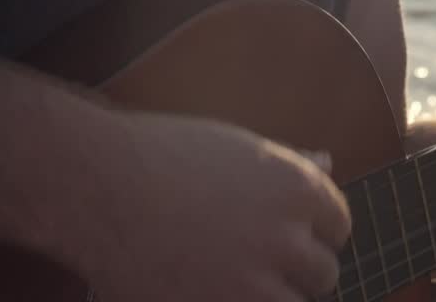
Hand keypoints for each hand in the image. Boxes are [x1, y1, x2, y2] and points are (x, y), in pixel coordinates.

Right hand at [70, 114, 350, 301]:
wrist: (97, 187)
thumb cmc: (161, 158)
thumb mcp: (235, 149)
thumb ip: (286, 166)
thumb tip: (327, 160)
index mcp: (298, 187)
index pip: (337, 226)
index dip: (310, 233)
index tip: (279, 237)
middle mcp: (287, 237)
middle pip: (322, 273)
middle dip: (294, 272)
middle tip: (247, 263)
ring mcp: (255, 284)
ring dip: (270, 294)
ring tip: (227, 278)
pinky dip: (237, 301)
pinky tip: (205, 287)